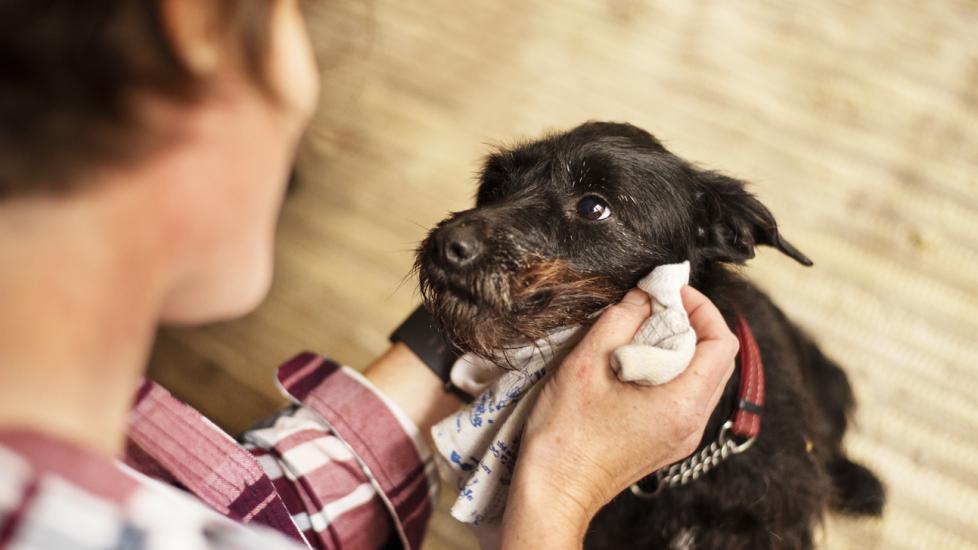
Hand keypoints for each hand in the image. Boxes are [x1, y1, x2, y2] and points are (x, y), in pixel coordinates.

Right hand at [501, 286, 737, 547]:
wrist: (554, 490)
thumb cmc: (565, 436)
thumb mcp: (586, 363)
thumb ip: (621, 320)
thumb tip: (645, 295)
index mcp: (681, 405)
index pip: (723, 343)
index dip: (703, 309)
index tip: (672, 292)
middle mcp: (691, 424)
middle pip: (718, 359)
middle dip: (693, 323)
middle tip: (657, 305)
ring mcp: (681, 436)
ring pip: (702, 377)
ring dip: (680, 346)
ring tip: (643, 330)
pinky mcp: (666, 441)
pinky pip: (684, 396)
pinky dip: (669, 369)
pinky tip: (636, 361)